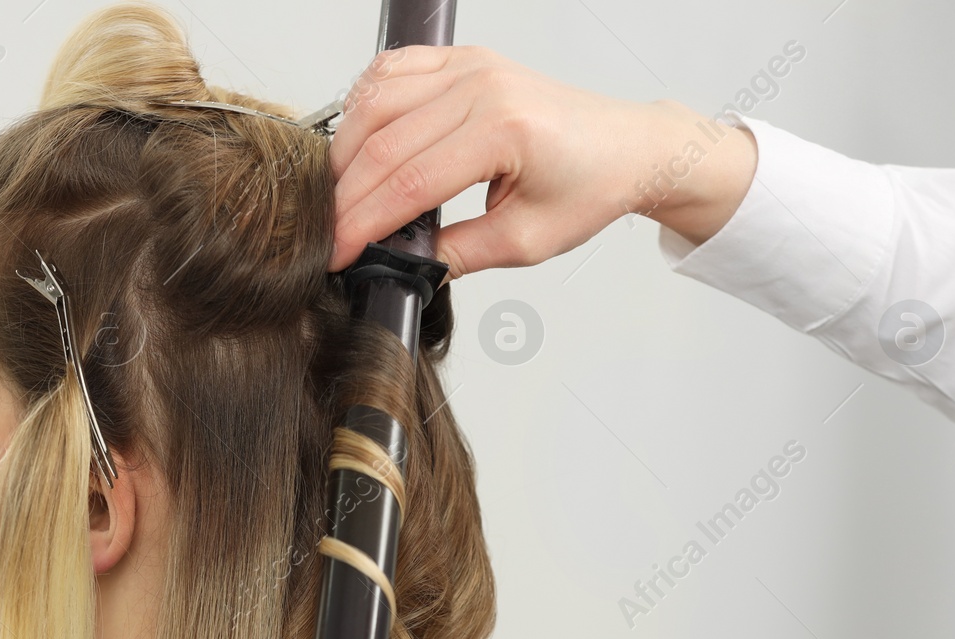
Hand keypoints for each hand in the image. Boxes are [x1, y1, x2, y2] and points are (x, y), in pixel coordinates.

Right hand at [328, 45, 757, 277]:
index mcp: (503, 130)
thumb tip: (403, 263)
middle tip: (329, 234)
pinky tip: (357, 141)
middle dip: (345, 197)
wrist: (625, 147)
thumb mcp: (525, 241)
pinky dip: (363, 105)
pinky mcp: (462, 59)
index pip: (409, 184)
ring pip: (376, 102)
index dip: (363, 225)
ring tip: (338, 196)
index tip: (337, 254)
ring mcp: (469, 66)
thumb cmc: (589, 185)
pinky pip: (392, 70)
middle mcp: (483, 87)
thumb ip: (458, 254)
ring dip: (346, 152)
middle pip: (383, 144)